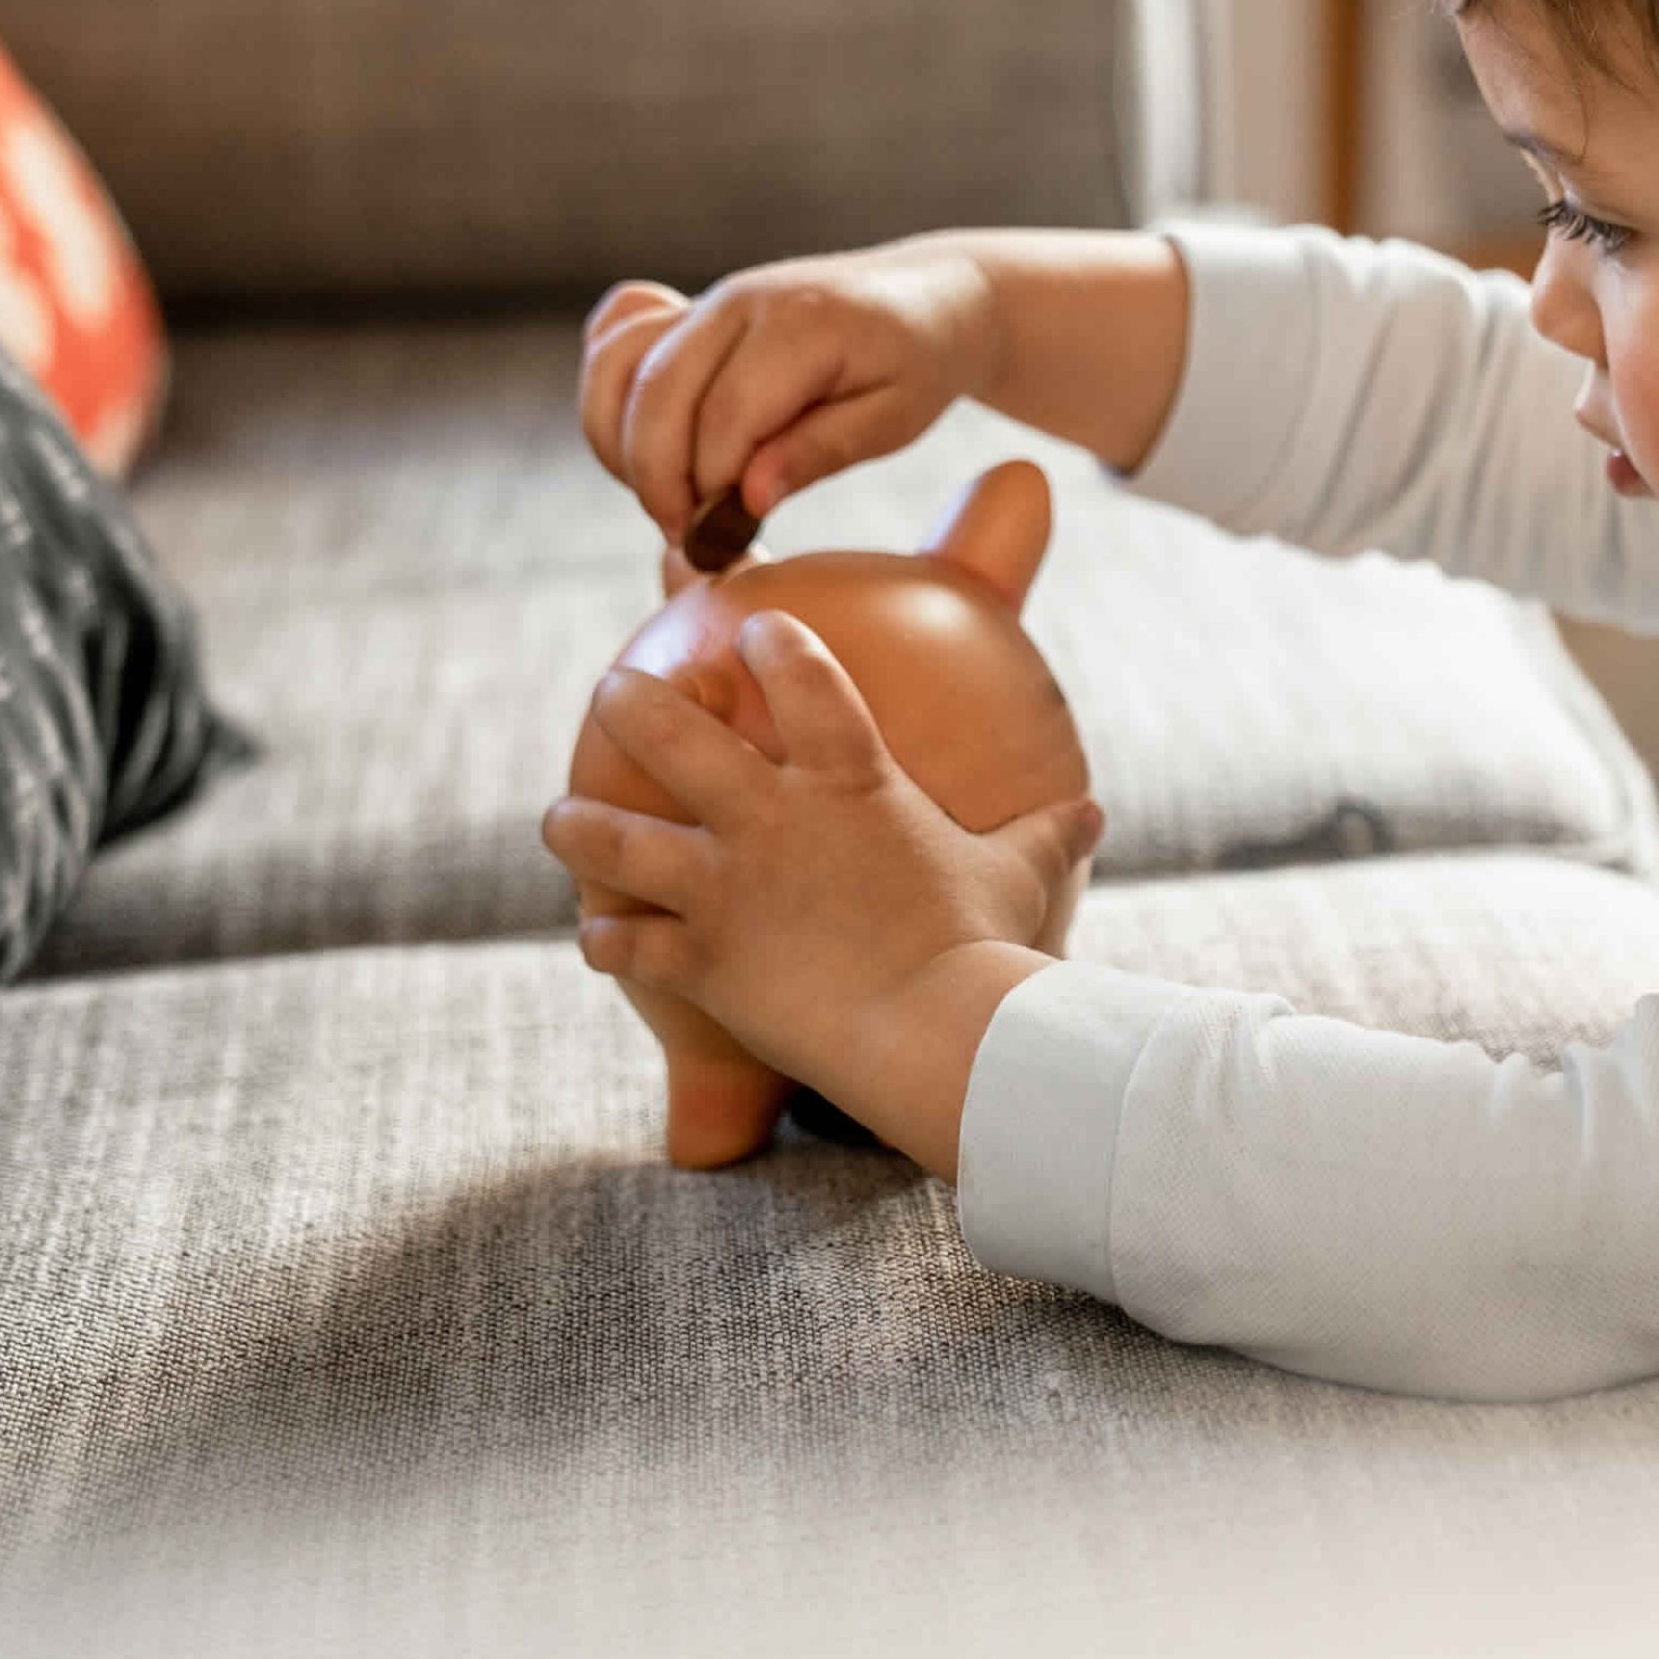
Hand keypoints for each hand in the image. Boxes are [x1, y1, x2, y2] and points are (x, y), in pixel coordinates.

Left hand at [539, 610, 1101, 1175]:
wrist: (938, 1031)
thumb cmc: (983, 946)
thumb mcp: (1019, 876)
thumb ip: (1047, 835)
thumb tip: (1094, 816)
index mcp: (850, 779)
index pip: (798, 673)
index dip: (767, 640)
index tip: (748, 627)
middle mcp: (770, 817)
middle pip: (668, 730)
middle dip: (630, 701)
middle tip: (613, 689)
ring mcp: (724, 887)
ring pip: (611, 835)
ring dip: (578, 822)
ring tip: (564, 816)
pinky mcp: (699, 960)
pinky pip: (625, 944)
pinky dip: (607, 941)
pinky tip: (597, 939)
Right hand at [575, 239, 1003, 544]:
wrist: (925, 298)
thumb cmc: (916, 365)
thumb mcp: (895, 418)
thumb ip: (820, 452)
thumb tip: (743, 500)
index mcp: (802, 325)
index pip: (727, 415)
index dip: (714, 487)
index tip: (724, 541)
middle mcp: (740, 302)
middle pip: (658, 392)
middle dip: (658, 479)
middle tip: (688, 538)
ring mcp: (707, 301)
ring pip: (618, 367)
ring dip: (620, 444)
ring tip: (668, 500)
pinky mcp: (688, 313)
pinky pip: (614, 344)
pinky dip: (608, 399)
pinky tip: (645, 447)